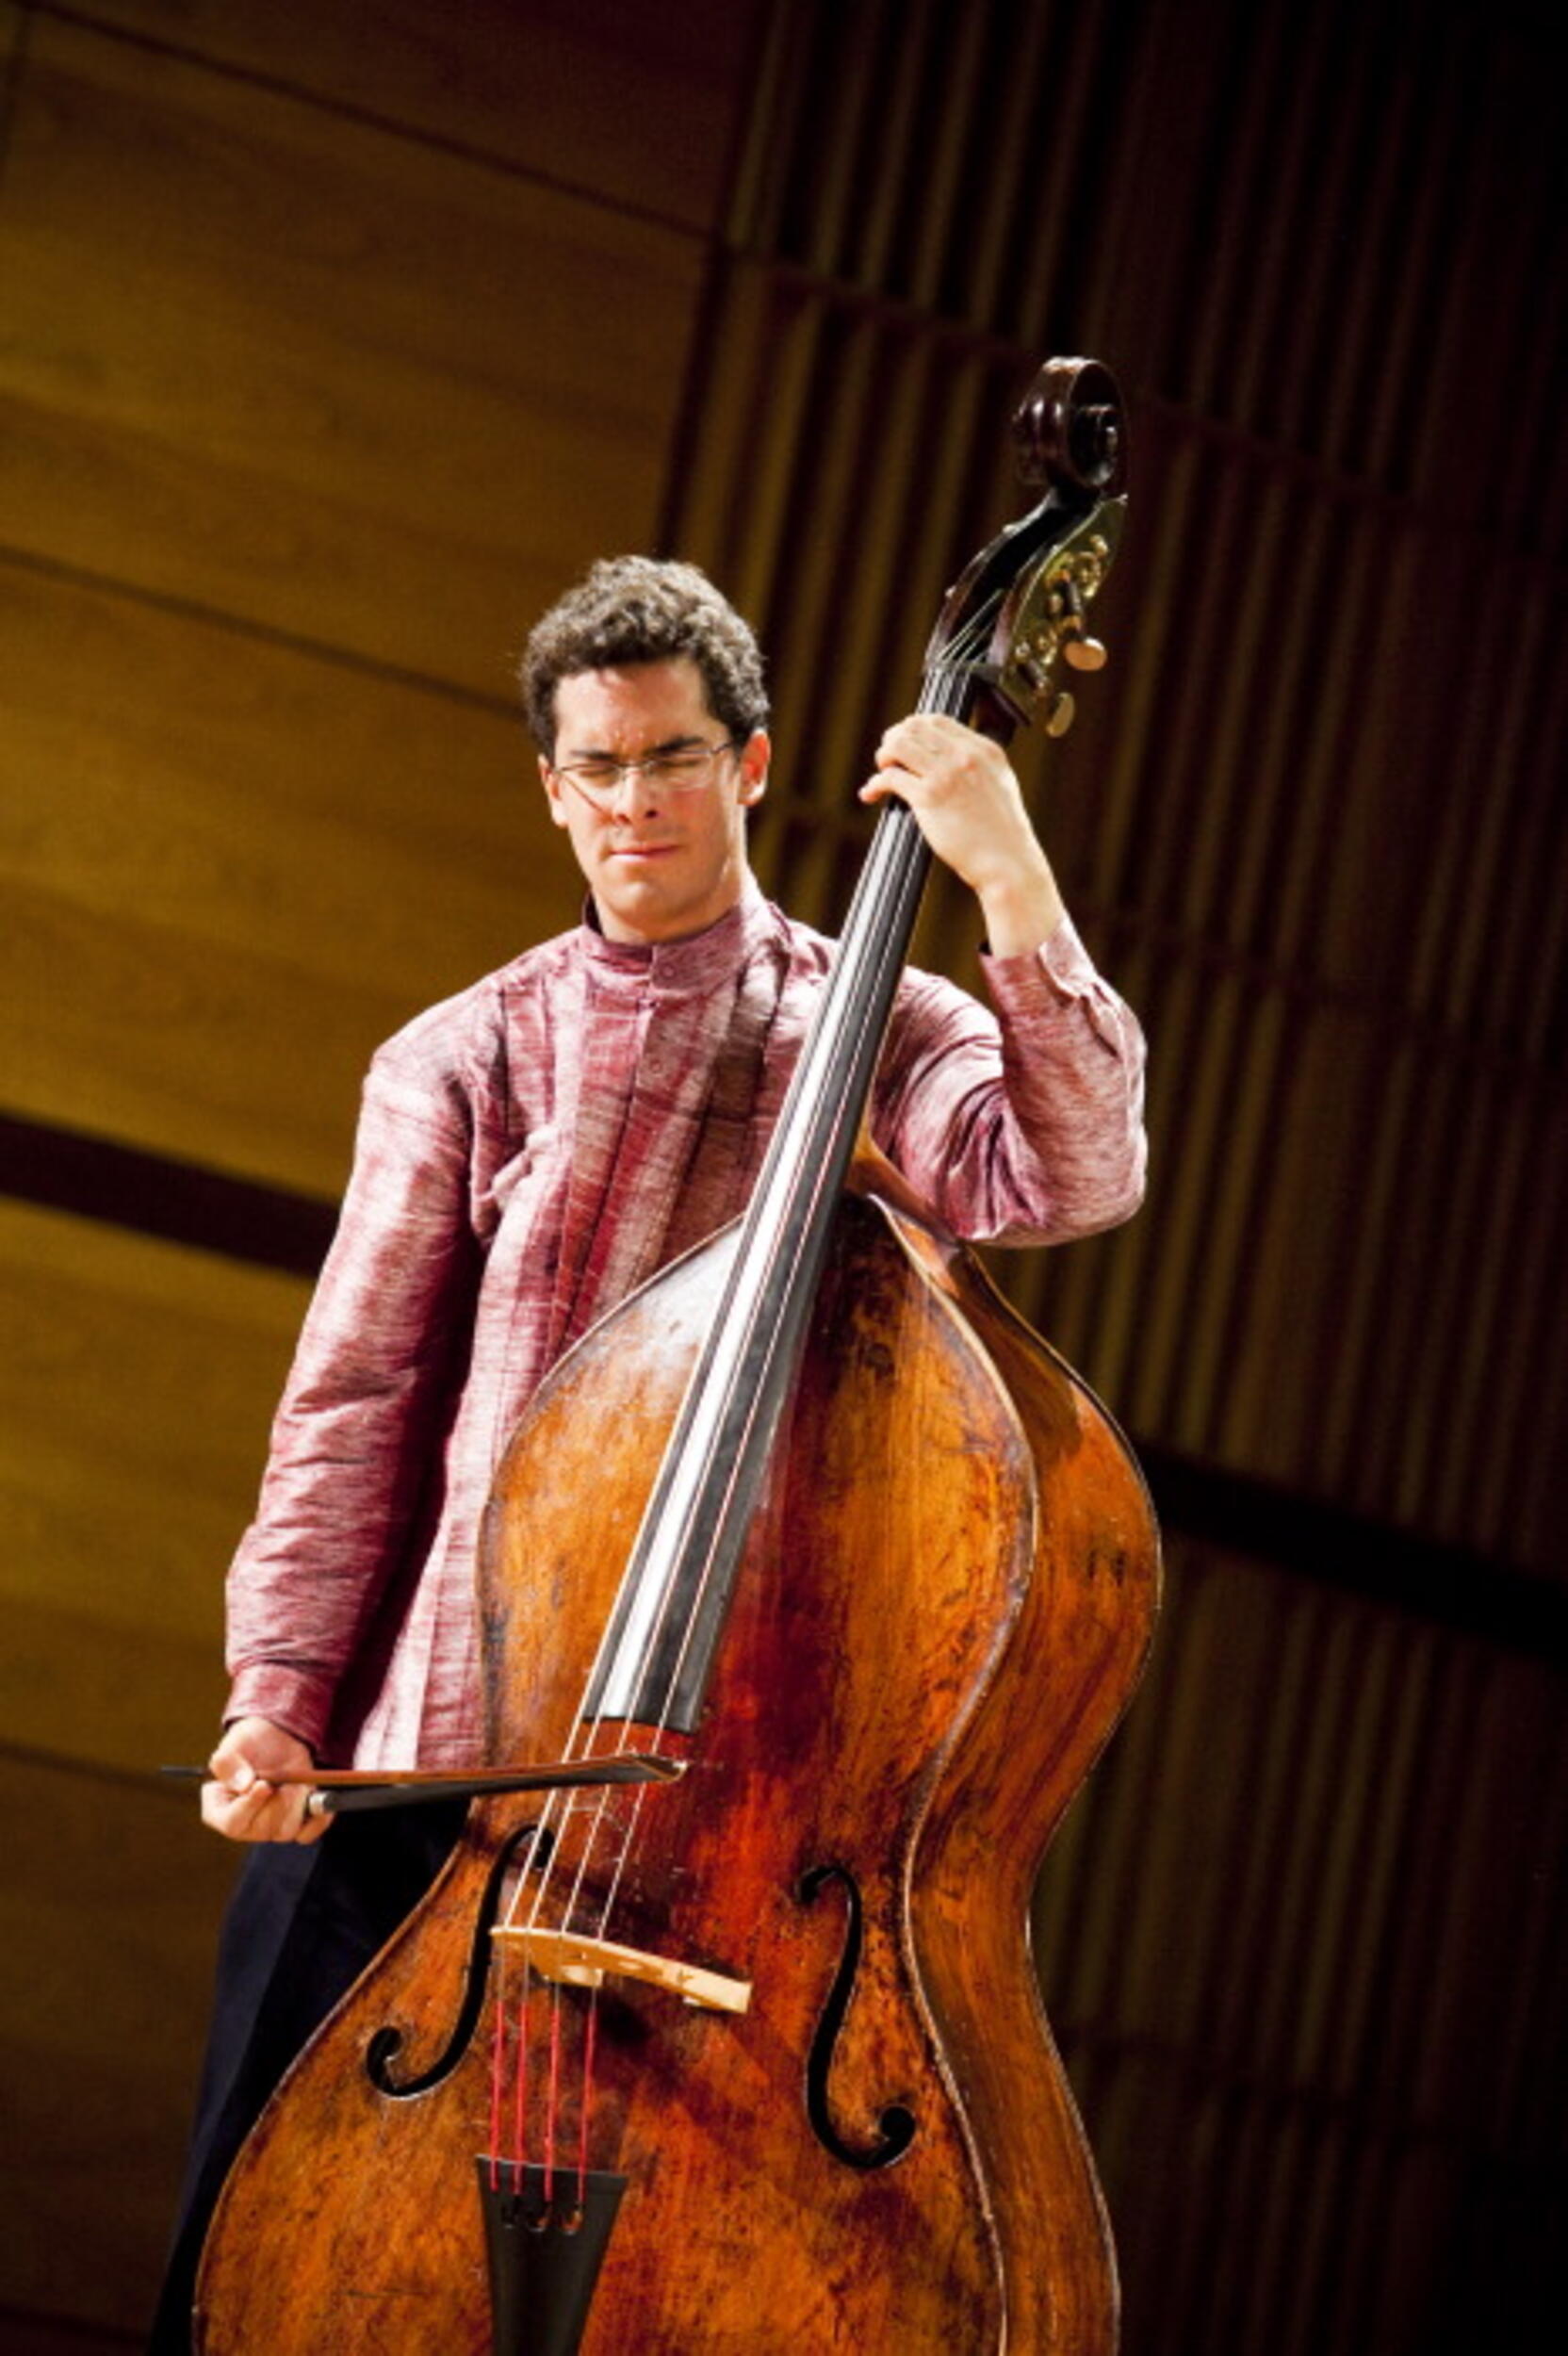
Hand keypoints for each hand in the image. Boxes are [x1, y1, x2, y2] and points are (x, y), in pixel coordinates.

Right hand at [201, 1716, 328, 1844]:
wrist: (279, 1739)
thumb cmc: (251, 1742)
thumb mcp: (235, 1743)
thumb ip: (229, 1763)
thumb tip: (244, 1786)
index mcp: (218, 1809)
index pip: (232, 1823)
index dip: (249, 1806)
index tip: (264, 1785)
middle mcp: (243, 1825)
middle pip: (262, 1830)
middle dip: (278, 1802)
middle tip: (284, 1780)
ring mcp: (269, 1829)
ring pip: (286, 1832)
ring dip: (296, 1805)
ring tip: (297, 1783)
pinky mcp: (294, 1826)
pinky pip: (308, 1834)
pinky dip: (317, 1818)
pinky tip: (314, 1795)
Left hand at [860, 715, 1064, 955]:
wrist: (1007, 862)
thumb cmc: (1002, 833)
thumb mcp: (1000, 784)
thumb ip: (978, 766)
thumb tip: (949, 758)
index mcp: (985, 750)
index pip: (938, 720)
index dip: (914, 728)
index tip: (905, 741)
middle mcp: (965, 756)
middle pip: (914, 727)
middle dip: (894, 739)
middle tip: (889, 757)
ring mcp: (946, 775)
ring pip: (898, 745)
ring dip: (883, 756)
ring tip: (882, 771)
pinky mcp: (929, 798)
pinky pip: (890, 777)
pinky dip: (875, 784)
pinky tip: (871, 793)